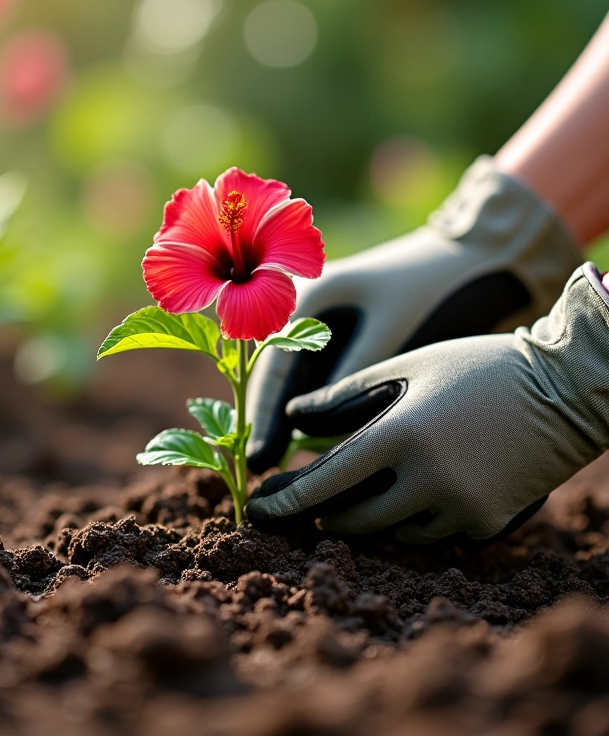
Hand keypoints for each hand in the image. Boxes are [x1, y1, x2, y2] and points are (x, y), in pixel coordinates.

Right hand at [246, 156, 581, 472]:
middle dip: (271, 427)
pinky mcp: (351, 346)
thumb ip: (352, 376)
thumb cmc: (436, 287)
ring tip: (288, 473)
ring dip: (293, 427)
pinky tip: (322, 451)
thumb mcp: (391, 330)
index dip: (262, 417)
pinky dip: (323, 417)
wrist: (477, 260)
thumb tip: (314, 432)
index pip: (270, 367)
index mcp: (310, 299)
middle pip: (279, 381)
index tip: (257, 460)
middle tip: (264, 476)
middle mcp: (310, 316)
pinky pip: (327, 387)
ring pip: (301, 387)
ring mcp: (329, 331)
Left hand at [246, 263, 608, 545]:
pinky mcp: (488, 524)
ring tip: (369, 489)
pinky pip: (435, 534)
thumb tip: (293, 416)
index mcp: (401, 435)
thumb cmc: (476, 366)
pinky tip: (420, 491)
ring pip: (393, 531)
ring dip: (372, 516)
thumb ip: (344, 394)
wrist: (564, 388)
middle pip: (354, 519)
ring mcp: (461, 507)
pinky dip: (416, 518)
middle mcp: (428, 480)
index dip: (287, 501)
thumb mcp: (406, 367)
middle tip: (314, 503)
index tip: (257, 510)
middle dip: (327, 513)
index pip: (326, 482)